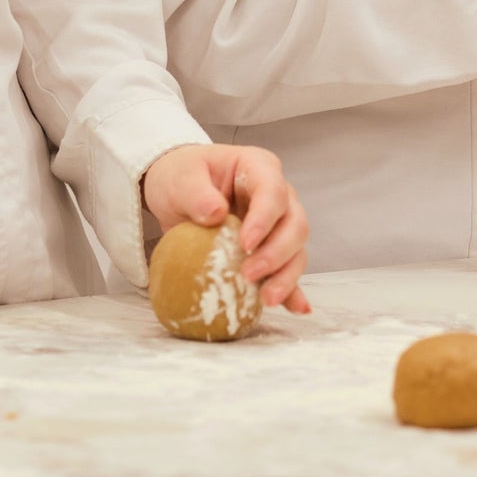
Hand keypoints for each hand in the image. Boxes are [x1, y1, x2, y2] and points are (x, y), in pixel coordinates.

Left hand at [141, 143, 310, 314]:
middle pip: (295, 223)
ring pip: (297, 249)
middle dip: (277, 253)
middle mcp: (277, 195)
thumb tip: (216, 213)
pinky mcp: (270, 250)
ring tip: (266, 299)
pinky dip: (293, 290)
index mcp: (258, 168)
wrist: (179, 190)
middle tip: (249, 274)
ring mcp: (278, 223)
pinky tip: (296, 308)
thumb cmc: (183, 176)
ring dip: (286, 276)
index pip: (273, 191)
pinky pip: (287, 270)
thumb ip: (196, 193)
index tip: (246, 244)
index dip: (265, 219)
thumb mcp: (181, 178)